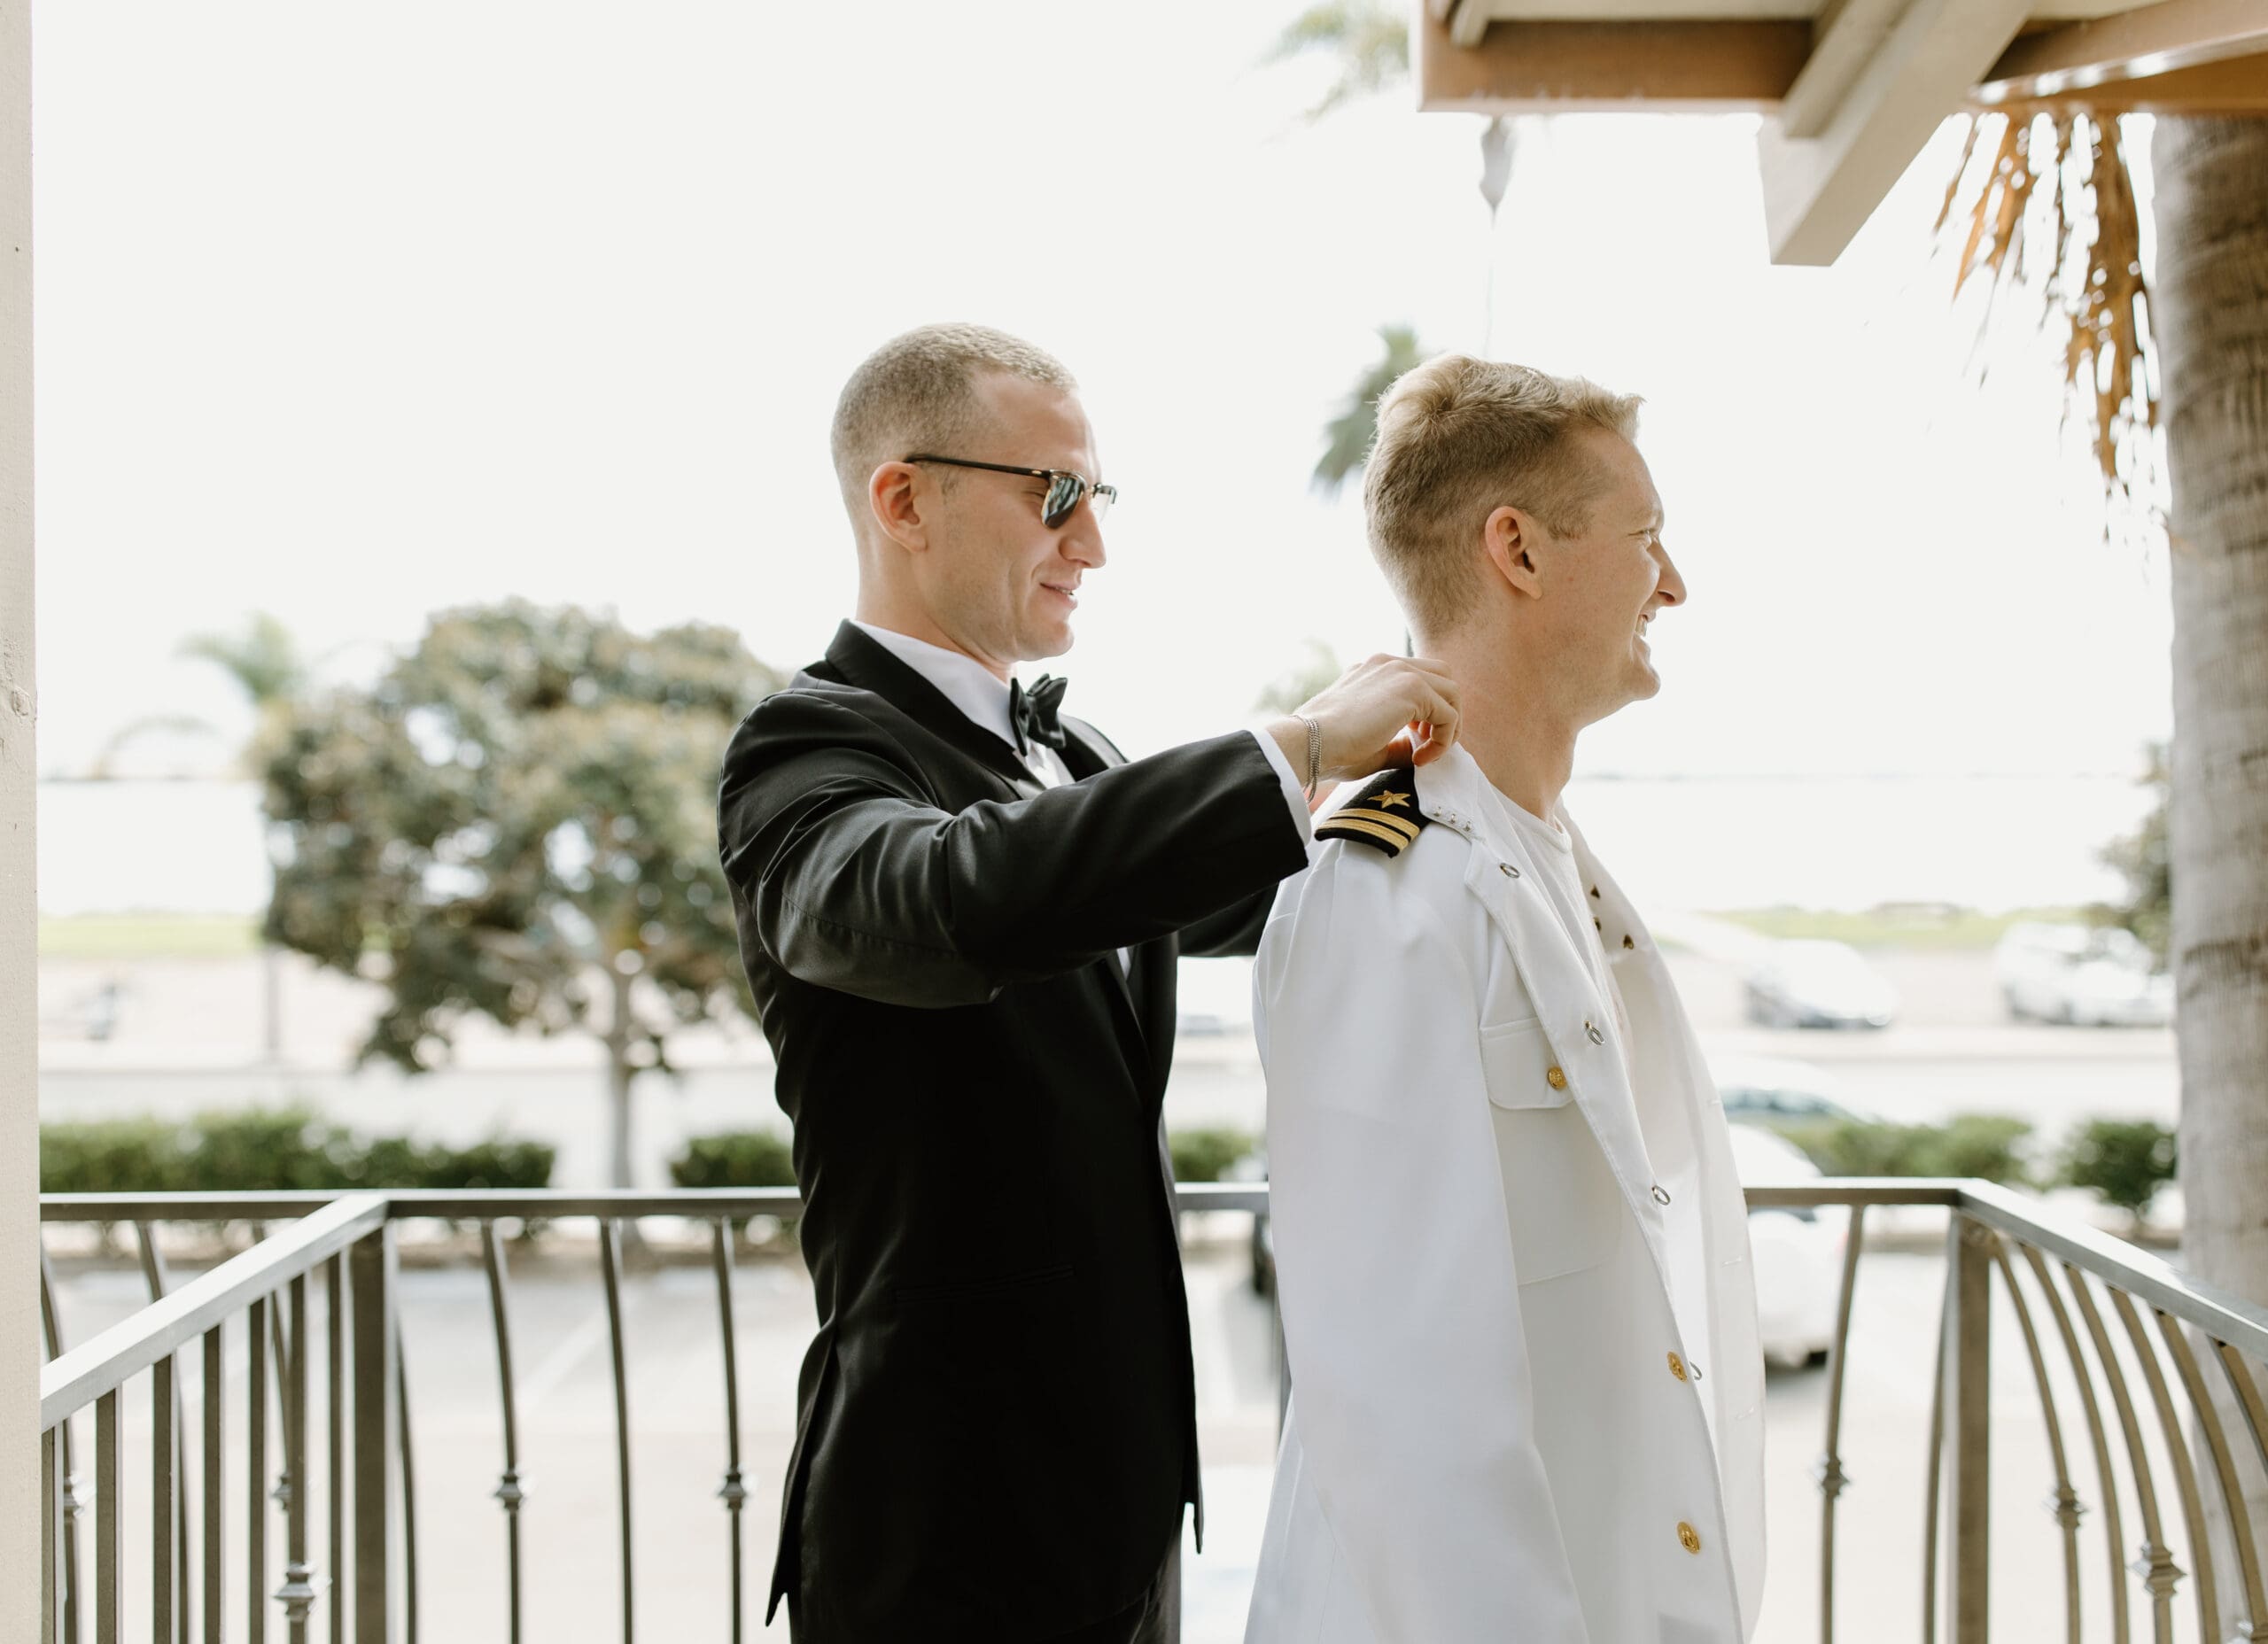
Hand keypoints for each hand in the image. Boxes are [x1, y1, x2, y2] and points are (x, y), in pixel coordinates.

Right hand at [1268, 654, 1461, 783]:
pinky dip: (1443, 740)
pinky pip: (1449, 715)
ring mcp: (1400, 671)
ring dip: (1448, 725)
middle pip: (1443, 676)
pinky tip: (1419, 759)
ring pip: (1452, 692)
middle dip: (1445, 710)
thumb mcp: (1369, 741)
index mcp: (1373, 670)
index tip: (1412, 742)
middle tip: (1427, 744)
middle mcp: (1388, 663)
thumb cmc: (1328, 749)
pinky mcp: (1411, 688)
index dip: (1426, 712)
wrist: (1307, 743)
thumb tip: (1419, 751)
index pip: (1419, 678)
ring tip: (1426, 754)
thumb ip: (1397, 741)